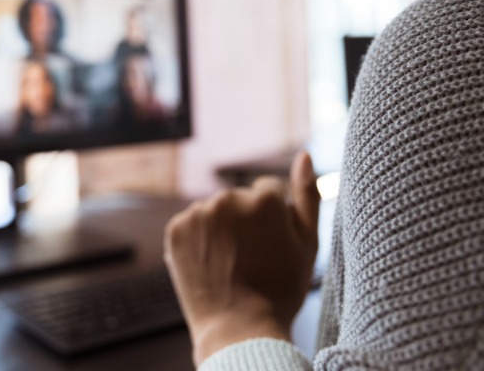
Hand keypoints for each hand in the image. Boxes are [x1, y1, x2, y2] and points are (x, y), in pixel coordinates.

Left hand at [164, 152, 319, 365]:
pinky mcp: (176, 228)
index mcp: (264, 198)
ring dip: (220, 230)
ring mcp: (198, 213)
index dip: (272, 220)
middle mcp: (228, 197)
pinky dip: (197, 240)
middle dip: (244, 222)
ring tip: (229, 264)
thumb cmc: (281, 290)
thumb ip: (307, 195)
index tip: (270, 247)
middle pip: (239, 200)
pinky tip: (209, 264)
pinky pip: (191, 225)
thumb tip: (304, 155)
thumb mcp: (307, 244)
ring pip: (214, 212)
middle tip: (250, 260)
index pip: (268, 191)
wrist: (239, 330)